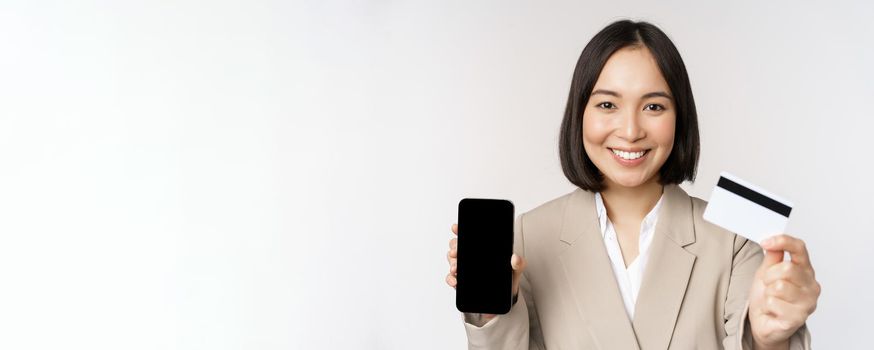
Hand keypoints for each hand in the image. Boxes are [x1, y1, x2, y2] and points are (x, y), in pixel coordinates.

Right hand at [446, 223, 525, 319]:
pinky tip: (455, 281)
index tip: (455, 228)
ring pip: (452, 260)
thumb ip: (518, 263)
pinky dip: (450, 279)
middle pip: (456, 246)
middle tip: (456, 252)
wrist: (504, 298)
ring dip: (452, 263)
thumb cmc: (508, 279)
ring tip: (456, 269)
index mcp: (482, 249)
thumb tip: (515, 258)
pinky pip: (451, 278)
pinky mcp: (461, 281)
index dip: (459, 230)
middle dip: (454, 248)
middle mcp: (471, 256)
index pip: (468, 236)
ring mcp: (465, 268)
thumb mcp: (515, 270)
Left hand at [748, 234, 820, 348]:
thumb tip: (772, 240)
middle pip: (787, 268)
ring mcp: (808, 303)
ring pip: (779, 286)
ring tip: (771, 298)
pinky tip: (773, 310)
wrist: (764, 322)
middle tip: (767, 284)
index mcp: (805, 270)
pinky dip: (767, 306)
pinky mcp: (799, 318)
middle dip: (769, 276)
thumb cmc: (768, 296)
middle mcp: (811, 286)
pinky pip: (773, 303)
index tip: (765, 242)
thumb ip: (772, 256)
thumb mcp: (767, 272)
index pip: (799, 248)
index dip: (783, 241)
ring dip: (767, 292)